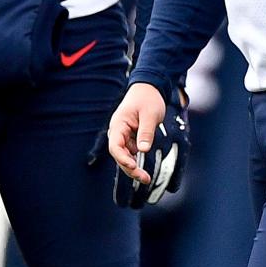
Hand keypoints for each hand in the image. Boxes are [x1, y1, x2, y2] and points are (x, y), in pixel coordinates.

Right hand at [109, 82, 187, 208]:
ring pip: (125, 155)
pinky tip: (143, 169)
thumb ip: (146, 132)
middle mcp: (118, 131)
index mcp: (119, 124)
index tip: (133, 166)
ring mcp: (124, 134)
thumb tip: (143, 150)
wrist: (149, 87)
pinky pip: (131, 151)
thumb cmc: (149, 98)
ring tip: (145, 178)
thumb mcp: (150, 115)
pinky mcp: (130, 136)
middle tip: (144, 178)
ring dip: (133, 167)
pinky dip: (136, 160)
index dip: (122, 158)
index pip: (115, 146)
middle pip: (119, 154)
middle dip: (130, 168)